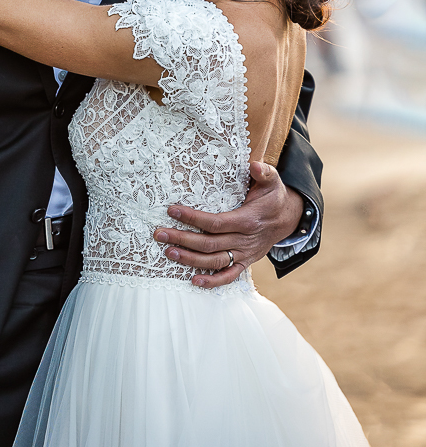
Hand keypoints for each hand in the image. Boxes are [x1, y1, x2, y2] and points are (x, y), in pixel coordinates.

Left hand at [153, 162, 303, 287]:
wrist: (288, 219)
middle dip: (183, 239)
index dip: (193, 218)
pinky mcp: (245, 262)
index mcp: (248, 220)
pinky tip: (194, 281)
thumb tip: (254, 165)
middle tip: (159, 234)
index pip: (216, 222)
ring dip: (190, 260)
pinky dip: (212, 282)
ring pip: (215, 261)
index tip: (172, 211)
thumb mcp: (272, 181)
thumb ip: (264, 172)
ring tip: (169, 252)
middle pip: (210, 243)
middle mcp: (245, 240)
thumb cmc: (273, 197)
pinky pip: (229, 276)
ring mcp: (245, 254)